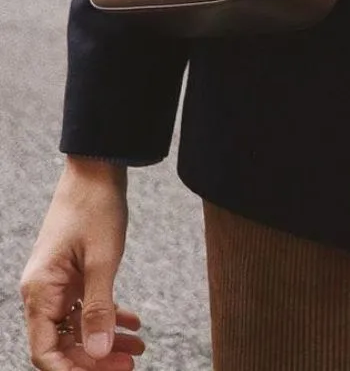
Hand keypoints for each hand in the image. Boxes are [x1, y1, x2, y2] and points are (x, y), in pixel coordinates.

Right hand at [20, 158, 144, 369]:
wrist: (97, 169)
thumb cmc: (94, 208)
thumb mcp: (102, 260)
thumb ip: (99, 309)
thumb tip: (98, 352)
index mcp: (41, 291)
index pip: (45, 351)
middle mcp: (43, 291)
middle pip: (63, 343)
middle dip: (95, 358)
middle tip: (129, 365)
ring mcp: (57, 282)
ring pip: (78, 326)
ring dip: (106, 339)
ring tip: (138, 349)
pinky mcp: (72, 273)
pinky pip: (86, 306)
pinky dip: (108, 316)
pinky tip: (133, 323)